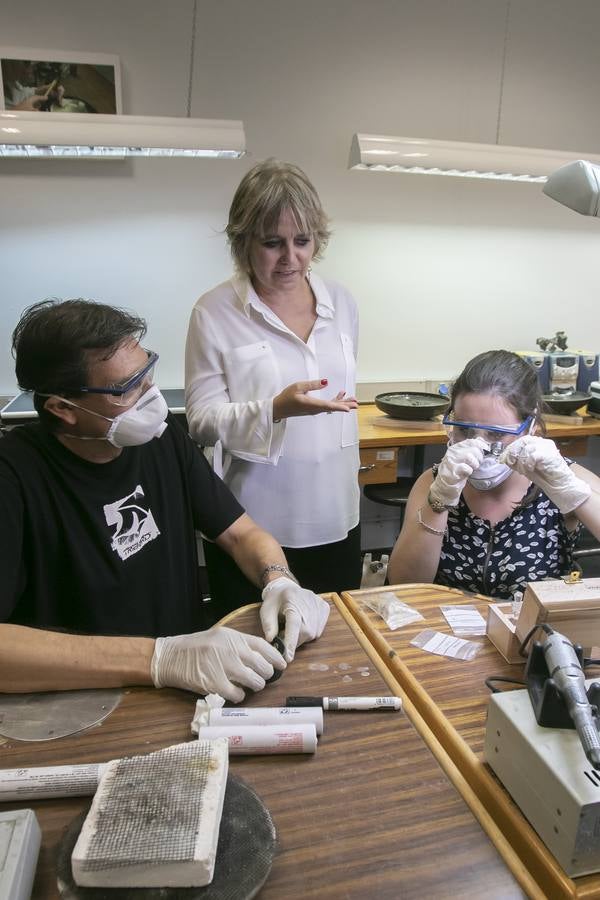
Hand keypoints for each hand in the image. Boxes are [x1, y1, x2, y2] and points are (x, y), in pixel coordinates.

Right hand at [150, 626, 285, 702]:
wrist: (170, 657)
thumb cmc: (195, 647)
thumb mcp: (219, 637)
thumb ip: (239, 644)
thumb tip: (260, 656)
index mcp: (233, 637)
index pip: (263, 646)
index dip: (276, 657)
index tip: (282, 664)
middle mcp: (231, 650)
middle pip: (262, 665)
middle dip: (266, 674)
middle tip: (263, 678)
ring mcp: (224, 667)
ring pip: (255, 681)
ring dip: (256, 686)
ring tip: (250, 686)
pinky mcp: (215, 684)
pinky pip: (238, 695)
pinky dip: (240, 696)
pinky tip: (235, 693)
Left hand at [260, 577, 329, 661]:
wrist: (287, 586)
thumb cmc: (275, 600)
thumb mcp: (266, 610)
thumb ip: (268, 625)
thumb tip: (271, 640)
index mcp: (291, 600)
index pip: (293, 624)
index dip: (291, 641)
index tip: (288, 657)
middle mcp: (308, 602)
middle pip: (305, 632)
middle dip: (294, 640)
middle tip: (284, 635)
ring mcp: (319, 605)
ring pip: (313, 633)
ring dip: (301, 636)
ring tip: (293, 626)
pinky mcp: (325, 608)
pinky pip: (318, 629)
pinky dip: (310, 632)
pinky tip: (303, 622)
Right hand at [273, 379, 357, 419]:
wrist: (279, 408)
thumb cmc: (286, 397)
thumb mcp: (298, 387)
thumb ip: (312, 385)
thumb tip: (325, 382)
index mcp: (311, 404)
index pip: (327, 406)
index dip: (338, 406)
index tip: (348, 409)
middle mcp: (315, 409)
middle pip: (333, 407)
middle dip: (345, 405)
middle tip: (357, 404)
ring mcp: (315, 409)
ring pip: (331, 406)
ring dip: (342, 402)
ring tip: (353, 400)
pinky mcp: (314, 408)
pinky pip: (327, 405)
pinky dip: (335, 400)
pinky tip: (340, 394)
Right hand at [429, 438, 488, 507]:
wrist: (445, 484)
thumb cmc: (456, 471)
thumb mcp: (463, 458)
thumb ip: (471, 449)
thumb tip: (482, 441)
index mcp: (456, 447)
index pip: (471, 441)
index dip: (481, 445)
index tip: (486, 451)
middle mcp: (453, 452)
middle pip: (473, 449)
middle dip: (479, 457)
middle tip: (477, 464)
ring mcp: (451, 460)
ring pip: (469, 457)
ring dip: (474, 464)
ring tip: (472, 468)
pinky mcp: (452, 470)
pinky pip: (466, 468)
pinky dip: (469, 471)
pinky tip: (466, 473)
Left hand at [501, 435, 590, 513]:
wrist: (559, 485)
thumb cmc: (544, 476)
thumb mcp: (525, 467)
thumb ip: (516, 461)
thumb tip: (503, 458)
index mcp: (538, 443)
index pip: (521, 440)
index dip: (511, 448)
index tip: (504, 458)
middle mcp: (543, 442)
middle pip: (524, 440)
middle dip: (514, 452)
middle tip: (512, 462)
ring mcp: (548, 447)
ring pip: (527, 448)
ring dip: (522, 461)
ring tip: (525, 470)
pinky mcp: (550, 454)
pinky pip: (533, 455)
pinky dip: (529, 463)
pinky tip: (531, 469)